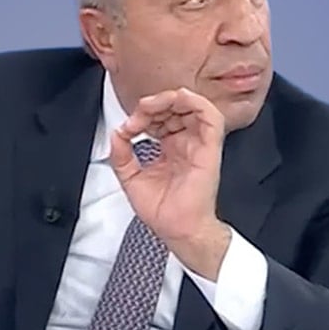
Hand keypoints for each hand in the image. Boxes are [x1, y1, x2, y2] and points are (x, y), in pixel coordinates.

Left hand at [109, 87, 232, 279]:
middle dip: (155, 104)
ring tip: (153, 106)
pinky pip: (212, 117)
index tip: (128, 127)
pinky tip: (178, 101)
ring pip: (193, 106)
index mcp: (171, 148)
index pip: (160, 118)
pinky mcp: (210, 149)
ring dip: (171, 99)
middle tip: (140, 111)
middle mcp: (186, 143)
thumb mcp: (131, 178)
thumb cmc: (162, 212)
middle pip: (175, 108)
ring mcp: (199, 145)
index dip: (143, 115)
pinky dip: (195, 103)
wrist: (177, 230)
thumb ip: (121, 155)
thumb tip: (117, 134)